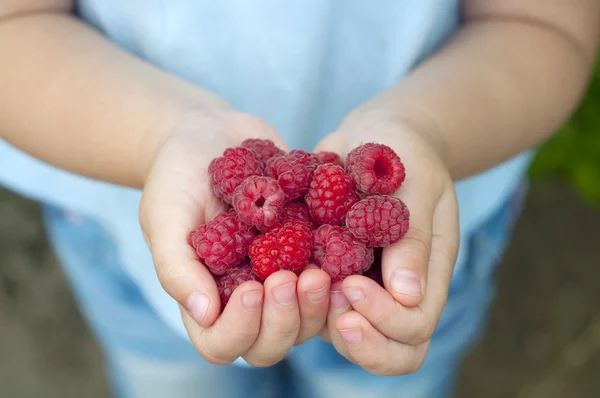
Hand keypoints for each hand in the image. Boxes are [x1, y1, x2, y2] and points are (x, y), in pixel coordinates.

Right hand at [139, 110, 330, 366]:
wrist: (212, 134)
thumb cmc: (177, 175)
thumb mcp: (165, 214)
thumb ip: (177, 265)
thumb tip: (204, 314)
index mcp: (208, 297)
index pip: (222, 344)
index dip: (241, 330)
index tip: (253, 288)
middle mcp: (247, 296)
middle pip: (273, 341)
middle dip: (286, 319)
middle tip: (292, 278)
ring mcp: (282, 276)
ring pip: (309, 318)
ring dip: (317, 304)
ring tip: (321, 270)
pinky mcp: (310, 252)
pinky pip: (333, 277)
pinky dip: (342, 272)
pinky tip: (346, 248)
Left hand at [314, 114, 458, 374]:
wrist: (373, 133)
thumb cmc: (403, 149)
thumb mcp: (416, 181)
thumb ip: (413, 236)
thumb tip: (408, 296)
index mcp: (427, 274)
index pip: (413, 329)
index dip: (384, 320)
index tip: (351, 285)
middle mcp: (394, 291)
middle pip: (388, 352)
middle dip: (356, 340)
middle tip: (328, 301)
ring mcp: (360, 284)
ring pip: (344, 334)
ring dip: (318, 318)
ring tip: (298, 280)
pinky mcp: (326, 271)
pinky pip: (311, 301)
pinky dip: (295, 294)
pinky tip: (278, 267)